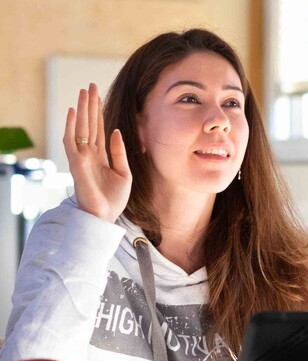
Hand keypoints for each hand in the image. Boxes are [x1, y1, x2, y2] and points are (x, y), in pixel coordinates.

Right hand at [63, 83, 131, 222]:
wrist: (106, 216)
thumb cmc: (114, 199)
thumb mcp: (124, 173)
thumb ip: (119, 152)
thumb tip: (115, 130)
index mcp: (101, 156)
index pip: (99, 129)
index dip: (99, 113)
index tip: (98, 96)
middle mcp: (90, 154)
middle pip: (90, 124)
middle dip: (90, 105)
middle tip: (90, 85)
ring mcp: (82, 157)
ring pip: (81, 128)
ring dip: (82, 110)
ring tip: (84, 92)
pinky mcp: (76, 163)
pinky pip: (72, 141)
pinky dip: (72, 126)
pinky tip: (74, 112)